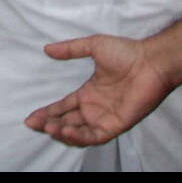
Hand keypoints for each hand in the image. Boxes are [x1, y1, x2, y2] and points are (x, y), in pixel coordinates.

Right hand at [23, 35, 174, 146]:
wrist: (150, 61)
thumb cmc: (127, 52)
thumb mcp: (93, 45)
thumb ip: (70, 49)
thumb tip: (47, 48)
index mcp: (89, 93)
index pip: (63, 107)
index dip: (47, 113)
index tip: (31, 117)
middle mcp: (95, 108)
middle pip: (66, 122)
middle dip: (48, 124)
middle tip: (33, 124)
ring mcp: (105, 118)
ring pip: (78, 133)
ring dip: (61, 132)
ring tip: (48, 127)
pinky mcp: (116, 125)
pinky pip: (94, 136)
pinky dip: (79, 136)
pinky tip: (66, 130)